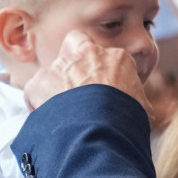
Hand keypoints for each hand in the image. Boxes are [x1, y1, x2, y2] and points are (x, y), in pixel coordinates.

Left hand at [24, 30, 152, 113]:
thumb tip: (138, 108)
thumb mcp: (142, 107)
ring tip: (63, 113)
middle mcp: (88, 55)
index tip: (102, 89)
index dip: (103, 73)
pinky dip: (37, 102)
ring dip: (56, 88)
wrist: (102, 130)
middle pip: (76, 47)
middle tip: (77, 87)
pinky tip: (47, 118)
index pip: (107, 57)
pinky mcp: (41, 81)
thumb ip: (135, 99)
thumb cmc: (127, 120)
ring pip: (54, 71)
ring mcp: (62, 66)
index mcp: (116, 58)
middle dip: (74, 63)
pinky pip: (34, 88)